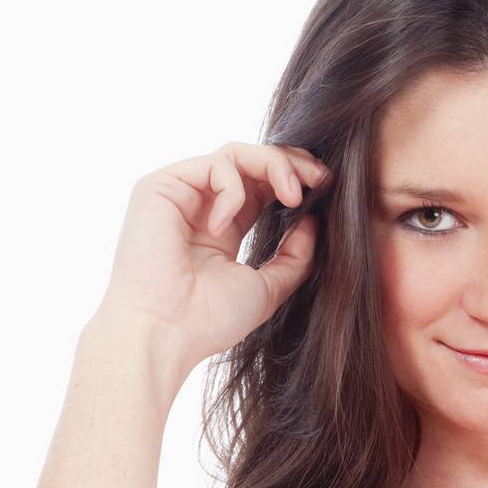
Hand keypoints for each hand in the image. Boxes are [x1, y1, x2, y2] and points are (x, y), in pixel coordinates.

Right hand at [93, 140, 329, 367]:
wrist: (165, 334)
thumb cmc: (207, 320)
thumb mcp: (267, 287)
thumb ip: (294, 256)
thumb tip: (314, 219)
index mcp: (224, 227)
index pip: (263, 186)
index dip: (296, 179)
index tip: (327, 187)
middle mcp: (201, 205)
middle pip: (252, 161)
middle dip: (292, 163)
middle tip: (321, 178)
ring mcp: (180, 193)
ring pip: (236, 153)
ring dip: (274, 166)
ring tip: (293, 196)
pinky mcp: (160, 186)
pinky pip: (214, 165)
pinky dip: (232, 190)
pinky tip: (223, 227)